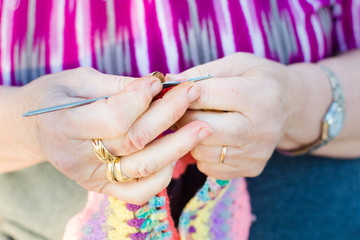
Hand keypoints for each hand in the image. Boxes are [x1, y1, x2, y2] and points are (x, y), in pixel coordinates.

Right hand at [15, 67, 211, 203]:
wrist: (37, 127)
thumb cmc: (57, 97)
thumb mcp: (79, 80)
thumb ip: (117, 86)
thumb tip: (158, 86)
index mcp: (63, 125)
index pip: (114, 117)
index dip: (141, 97)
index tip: (158, 81)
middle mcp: (77, 158)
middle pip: (135, 140)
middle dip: (170, 114)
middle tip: (193, 93)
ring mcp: (91, 177)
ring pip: (143, 168)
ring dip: (178, 146)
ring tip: (203, 127)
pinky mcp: (103, 187)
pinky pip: (140, 191)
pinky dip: (163, 175)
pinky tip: (177, 154)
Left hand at [174, 53, 330, 178]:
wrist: (290, 106)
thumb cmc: (258, 79)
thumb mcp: (237, 64)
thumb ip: (203, 72)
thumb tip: (169, 81)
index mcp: (260, 94)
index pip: (208, 95)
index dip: (185, 92)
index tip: (175, 91)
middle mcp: (262, 127)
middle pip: (204, 127)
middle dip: (184, 117)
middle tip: (180, 109)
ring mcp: (258, 152)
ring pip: (202, 151)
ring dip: (190, 137)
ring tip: (196, 123)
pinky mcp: (252, 168)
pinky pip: (209, 167)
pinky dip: (202, 154)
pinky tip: (211, 139)